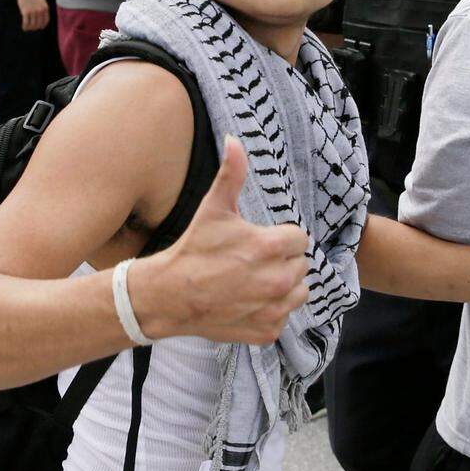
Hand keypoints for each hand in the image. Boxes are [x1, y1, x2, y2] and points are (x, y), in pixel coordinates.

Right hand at [16, 0, 48, 30]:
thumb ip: (43, 10)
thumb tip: (41, 20)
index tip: (38, 27)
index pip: (45, 21)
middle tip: (31, 28)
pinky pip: (26, 23)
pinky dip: (25, 27)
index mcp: (45, 8)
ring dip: (29, 28)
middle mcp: (40, 10)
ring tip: (26, 28)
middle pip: (38, 24)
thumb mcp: (41, 2)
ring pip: (32, 25)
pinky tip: (24, 28)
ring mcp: (33, 11)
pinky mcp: (26, 11)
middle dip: (34, 28)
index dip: (42, 26)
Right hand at [128, 136, 309, 343]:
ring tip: (254, 280)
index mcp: (272, 247)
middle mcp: (279, 280)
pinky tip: (248, 301)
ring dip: (283, 285)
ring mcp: (274, 308)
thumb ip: (232, 173)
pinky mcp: (267, 330)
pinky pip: (284, 316)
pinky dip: (271, 310)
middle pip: (299, 264)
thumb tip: (234, 139)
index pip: (299, 238)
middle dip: (282, 260)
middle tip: (252, 260)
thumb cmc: (193, 249)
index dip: (280, 237)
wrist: (169, 295)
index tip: (259, 241)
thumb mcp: (214, 208)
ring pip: (298, 291)